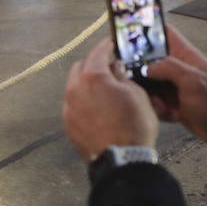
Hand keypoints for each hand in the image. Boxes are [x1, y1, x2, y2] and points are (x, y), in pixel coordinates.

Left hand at [62, 38, 157, 159]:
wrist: (123, 160)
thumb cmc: (133, 128)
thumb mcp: (137, 94)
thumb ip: (122, 77)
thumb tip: (115, 70)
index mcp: (92, 78)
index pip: (97, 53)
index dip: (105, 47)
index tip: (109, 45)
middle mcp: (75, 91)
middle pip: (80, 68)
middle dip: (92, 65)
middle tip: (107, 68)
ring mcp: (69, 109)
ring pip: (74, 88)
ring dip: (86, 85)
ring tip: (103, 91)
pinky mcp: (69, 126)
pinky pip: (73, 106)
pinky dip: (83, 103)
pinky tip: (97, 109)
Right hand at [144, 25, 206, 153]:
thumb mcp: (193, 81)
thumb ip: (168, 68)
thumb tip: (147, 67)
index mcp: (185, 56)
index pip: (165, 34)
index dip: (149, 30)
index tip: (131, 34)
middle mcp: (178, 69)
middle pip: (150, 62)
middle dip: (142, 74)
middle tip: (140, 84)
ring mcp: (175, 86)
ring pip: (150, 85)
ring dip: (151, 97)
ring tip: (163, 106)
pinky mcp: (173, 102)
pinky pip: (156, 102)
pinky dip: (160, 110)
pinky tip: (172, 115)